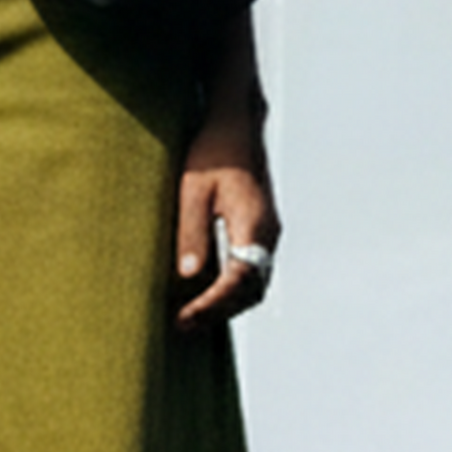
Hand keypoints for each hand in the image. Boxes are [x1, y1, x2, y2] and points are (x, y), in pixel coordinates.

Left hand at [172, 129, 278, 329]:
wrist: (236, 126)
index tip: (186, 317)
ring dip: (227, 304)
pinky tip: (205, 293)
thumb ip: (192, 232)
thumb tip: (189, 275)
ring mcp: (268, 234)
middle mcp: (268, 234)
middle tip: (183, 326)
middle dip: (219, 312)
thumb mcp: (193, 190)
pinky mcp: (261, 231)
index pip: (239, 279)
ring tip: (191, 317)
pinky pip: (252, 270)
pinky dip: (232, 289)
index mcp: (254, 224)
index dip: (213, 304)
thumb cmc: (212, 153)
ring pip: (255, 283)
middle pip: (252, 289)